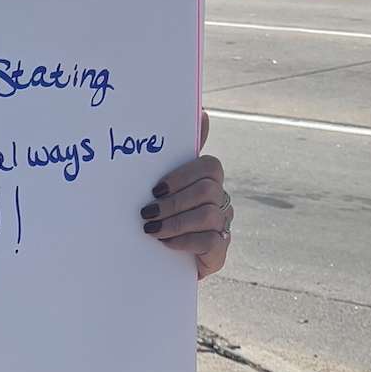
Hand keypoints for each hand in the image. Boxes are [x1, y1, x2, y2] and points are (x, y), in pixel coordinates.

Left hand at [140, 111, 231, 278]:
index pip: (208, 165)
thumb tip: (202, 111)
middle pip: (207, 190)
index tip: (156, 188)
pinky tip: (165, 244)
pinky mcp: (219, 251)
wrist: (157, 260)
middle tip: (147, 212)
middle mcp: (219, 200)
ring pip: (208, 215)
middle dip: (174, 201)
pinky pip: (210, 241)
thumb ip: (174, 154)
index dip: (183, 175)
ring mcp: (222, 225)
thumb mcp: (161, 186)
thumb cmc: (160, 215)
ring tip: (151, 229)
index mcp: (207, 180)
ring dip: (175, 222)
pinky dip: (183, 242)